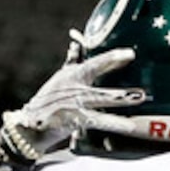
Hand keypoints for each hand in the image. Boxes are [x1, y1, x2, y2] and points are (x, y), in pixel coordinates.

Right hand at [0, 49, 141, 170]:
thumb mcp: (59, 79)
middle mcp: (73, 86)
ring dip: (122, 96)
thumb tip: (75, 43)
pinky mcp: (75, 120)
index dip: (111, 57)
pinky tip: (130, 125)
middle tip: (134, 60)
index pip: (94, 62)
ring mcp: (74, 103)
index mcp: (72, 75)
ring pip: (102, 97)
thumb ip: (71, 62)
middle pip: (97, 73)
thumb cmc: (47, 103)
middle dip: (115, 66)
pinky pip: (99, 121)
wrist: (29, 127)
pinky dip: (115, 124)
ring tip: (141, 96)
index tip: (129, 53)